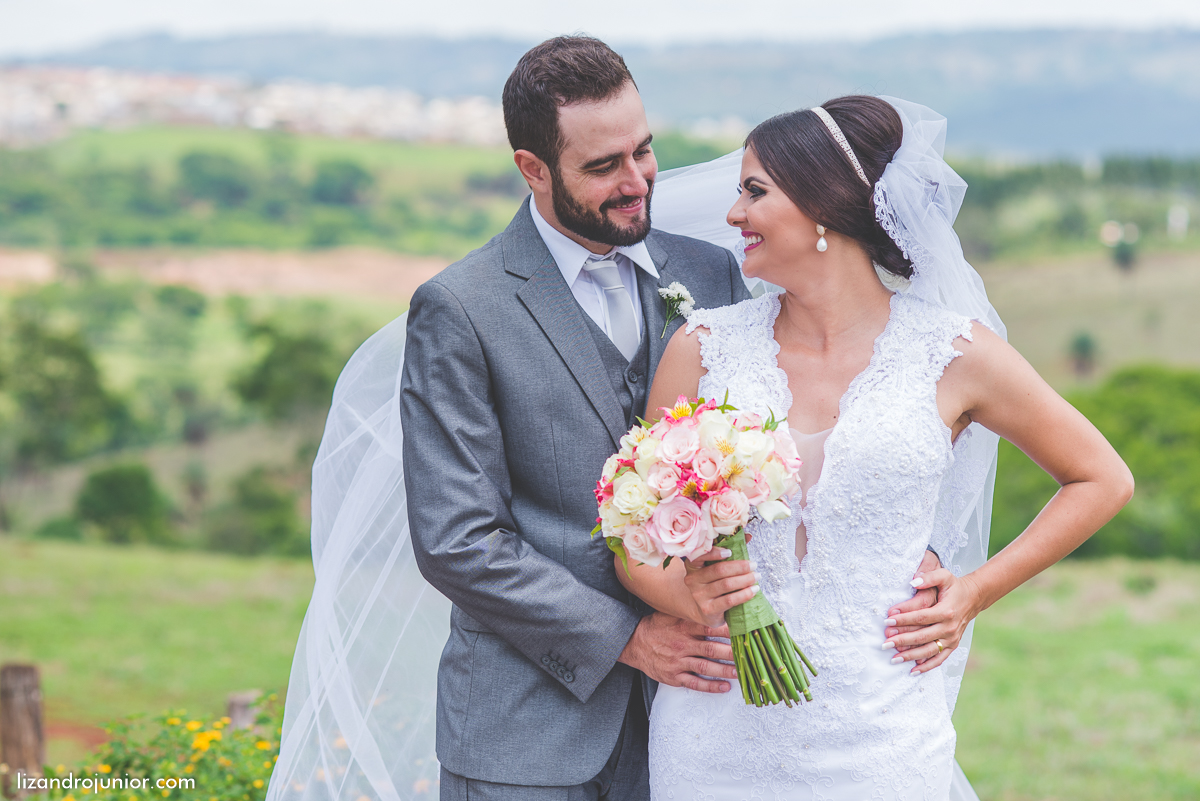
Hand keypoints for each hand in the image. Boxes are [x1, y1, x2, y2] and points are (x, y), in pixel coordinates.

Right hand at [618, 612, 736, 692]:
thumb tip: (715, 605)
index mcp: (684, 627)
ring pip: (706, 667)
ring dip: (725, 670)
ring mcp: (678, 662)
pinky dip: (710, 686)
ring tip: (742, 672)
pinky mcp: (674, 676)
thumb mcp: (672, 614)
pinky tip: (724, 687)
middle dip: (732, 653)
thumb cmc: (657, 627)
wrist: (634, 644)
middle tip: (749, 655)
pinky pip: (694, 683)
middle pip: (711, 649)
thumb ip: (692, 613)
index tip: (744, 631)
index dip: (729, 630)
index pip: (710, 628)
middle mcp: (682, 644)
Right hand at [683, 548, 757, 627]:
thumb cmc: (713, 584)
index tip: (730, 552)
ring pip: (726, 584)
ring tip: (756, 576)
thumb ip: (730, 551)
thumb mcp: (716, 567)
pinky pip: (729, 600)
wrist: (705, 611)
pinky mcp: (708, 609)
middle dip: (740, 567)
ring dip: (745, 579)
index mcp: (693, 566)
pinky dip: (744, 594)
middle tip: (754, 565)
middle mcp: (692, 580)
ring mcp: (699, 596)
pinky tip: (753, 590)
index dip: (715, 552)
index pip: (700, 555)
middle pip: (719, 570)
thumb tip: (748, 536)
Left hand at [884, 568, 983, 673]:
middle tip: (885, 643)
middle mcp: (949, 627)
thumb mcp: (944, 576)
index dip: (904, 619)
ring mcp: (952, 638)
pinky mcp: (953, 645)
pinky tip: (912, 671)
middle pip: (922, 636)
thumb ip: (928, 577)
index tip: (888, 620)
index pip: (921, 617)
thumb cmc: (954, 587)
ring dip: (911, 656)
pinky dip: (926, 666)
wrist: (973, 598)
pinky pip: (939, 659)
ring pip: (929, 650)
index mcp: (946, 611)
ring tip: (893, 658)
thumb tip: (913, 581)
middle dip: (902, 640)